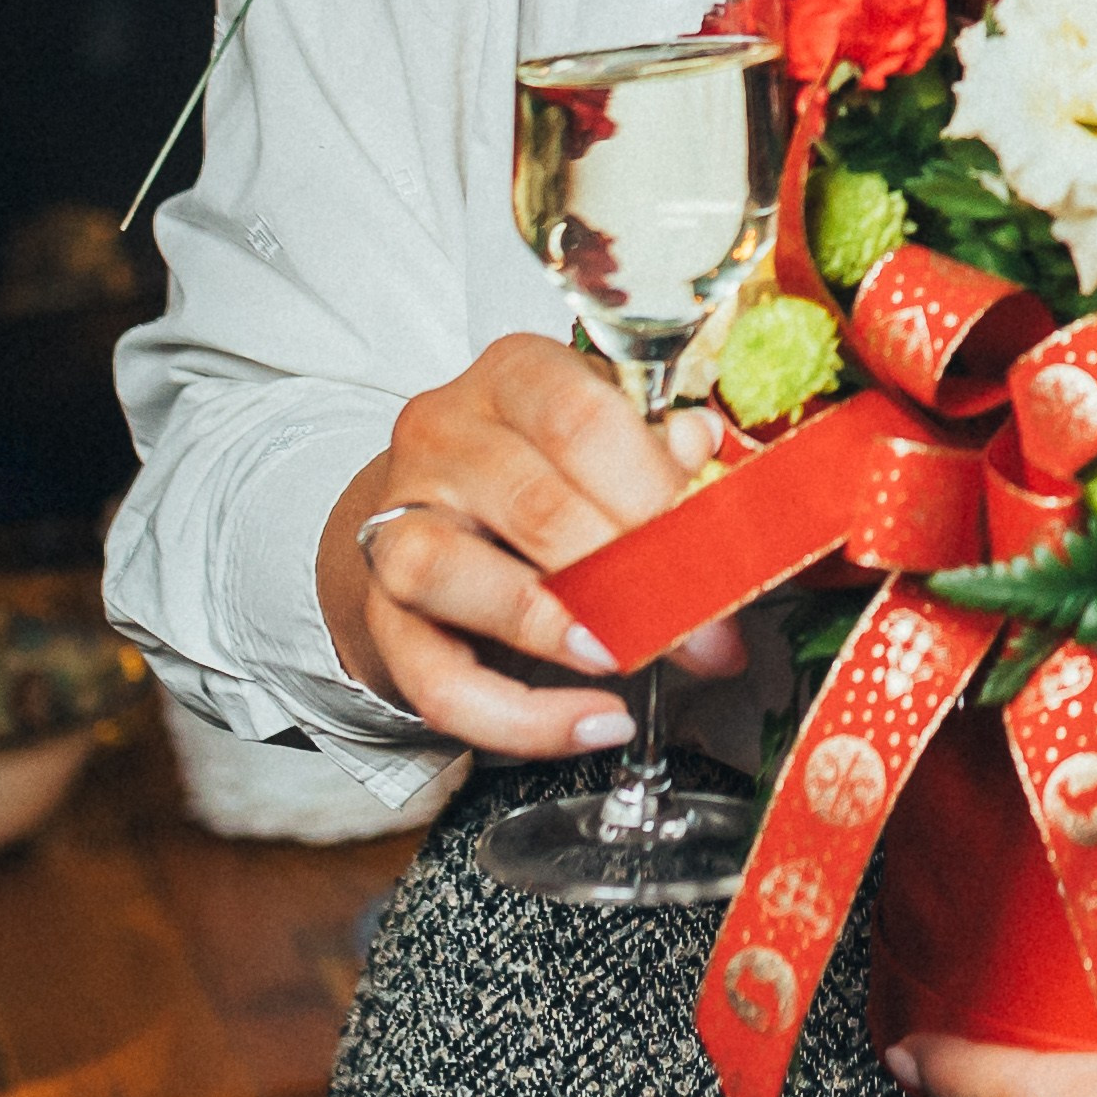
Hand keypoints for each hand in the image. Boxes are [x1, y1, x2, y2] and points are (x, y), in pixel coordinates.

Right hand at [317, 335, 745, 758]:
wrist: (437, 518)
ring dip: (555, 625)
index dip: (653, 487)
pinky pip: (438, 681)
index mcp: (512, 375)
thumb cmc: (546, 470)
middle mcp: (442, 436)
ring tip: (627, 656)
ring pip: (455, 576)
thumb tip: (701, 452)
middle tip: (703, 628)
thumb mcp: (609, 435)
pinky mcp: (382, 617)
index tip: (714, 544)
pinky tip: (596, 721)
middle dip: (631, 576)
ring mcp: (396, 523)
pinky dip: (523, 717)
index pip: (580, 416)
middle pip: (534, 504)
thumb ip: (660, 447)